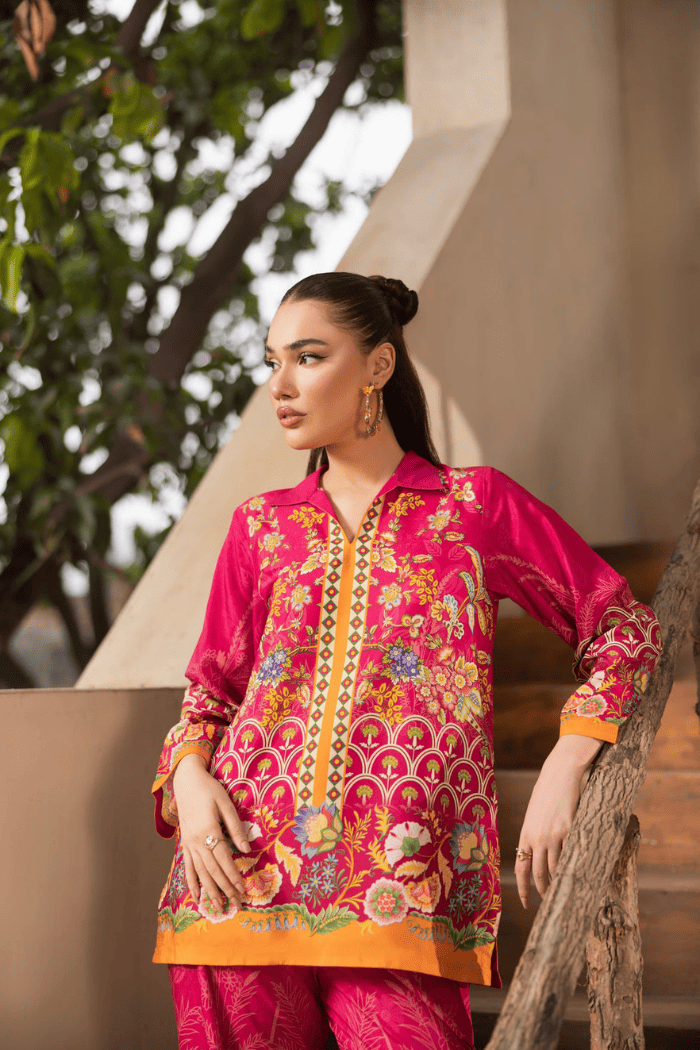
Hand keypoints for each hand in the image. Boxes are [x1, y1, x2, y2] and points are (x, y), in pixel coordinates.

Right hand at [172, 753, 251, 913]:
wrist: (186, 781)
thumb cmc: (209, 789)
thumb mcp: (226, 803)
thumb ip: (235, 827)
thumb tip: (247, 849)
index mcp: (209, 829)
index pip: (223, 859)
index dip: (233, 875)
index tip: (242, 889)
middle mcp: (196, 840)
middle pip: (212, 870)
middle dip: (225, 888)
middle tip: (236, 903)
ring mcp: (188, 843)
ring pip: (200, 872)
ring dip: (210, 890)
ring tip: (219, 906)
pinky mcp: (184, 843)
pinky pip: (188, 866)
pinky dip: (192, 882)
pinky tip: (197, 895)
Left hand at [515, 734, 601, 907]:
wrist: (560, 773)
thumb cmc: (546, 793)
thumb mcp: (534, 815)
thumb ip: (534, 834)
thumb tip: (536, 854)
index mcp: (525, 834)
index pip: (521, 868)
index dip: (523, 889)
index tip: (526, 903)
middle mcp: (538, 838)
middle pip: (540, 874)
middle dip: (544, 891)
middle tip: (549, 901)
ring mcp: (555, 835)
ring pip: (558, 869)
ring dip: (561, 882)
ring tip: (565, 891)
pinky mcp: (571, 830)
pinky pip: (573, 855)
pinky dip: (575, 866)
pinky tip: (579, 873)